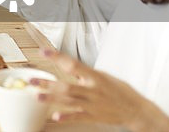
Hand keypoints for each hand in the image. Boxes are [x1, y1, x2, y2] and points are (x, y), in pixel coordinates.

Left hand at [34, 50, 168, 131]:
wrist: (136, 110)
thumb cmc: (119, 90)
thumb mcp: (103, 75)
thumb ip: (84, 72)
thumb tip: (66, 65)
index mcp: (95, 77)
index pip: (73, 64)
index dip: (57, 57)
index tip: (43, 52)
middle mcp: (93, 90)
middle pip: (67, 86)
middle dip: (48, 83)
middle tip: (32, 80)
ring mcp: (93, 104)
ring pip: (69, 101)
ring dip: (51, 99)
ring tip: (36, 96)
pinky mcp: (94, 116)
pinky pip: (78, 116)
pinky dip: (66, 116)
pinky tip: (55, 116)